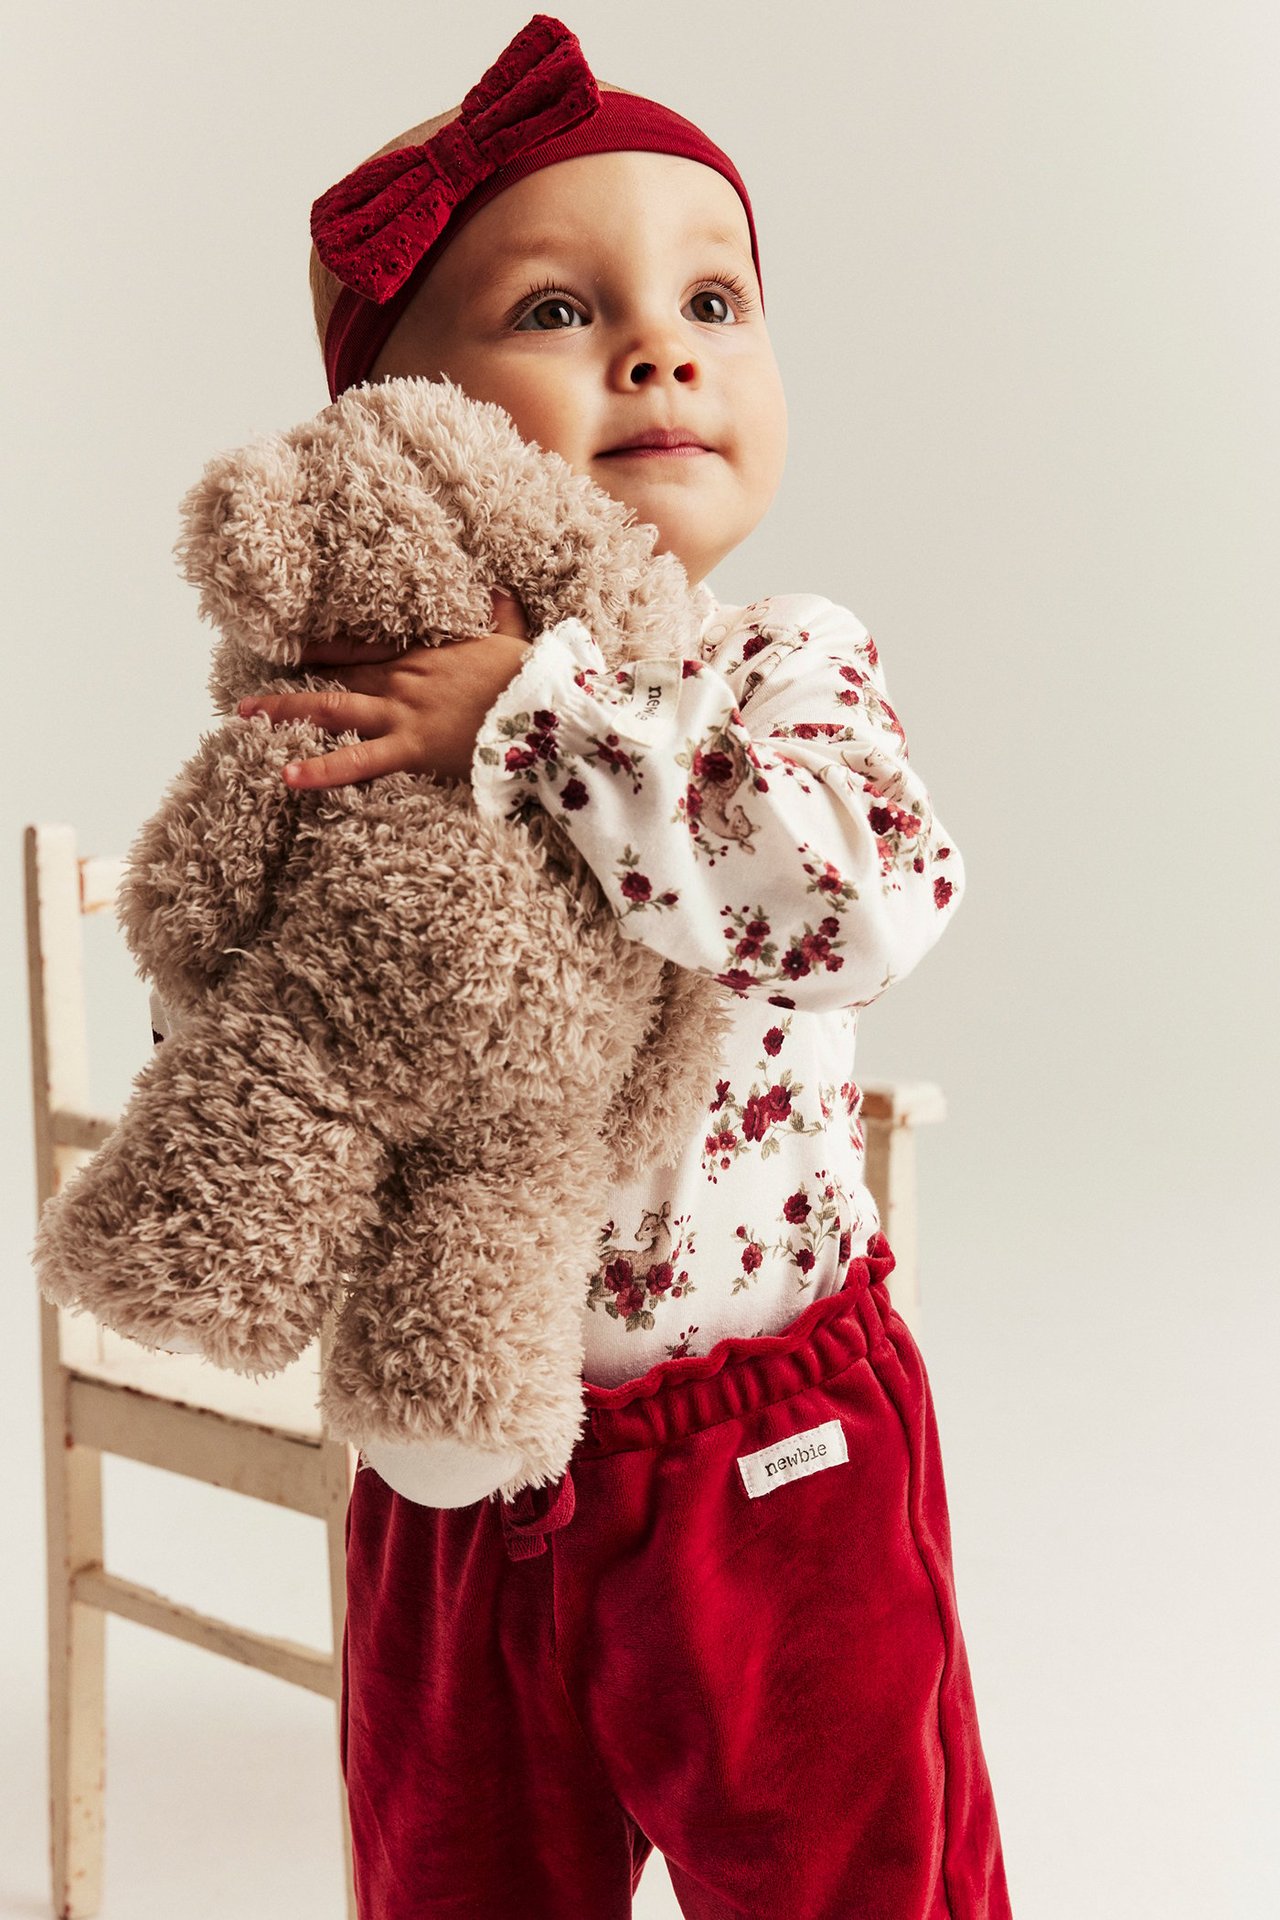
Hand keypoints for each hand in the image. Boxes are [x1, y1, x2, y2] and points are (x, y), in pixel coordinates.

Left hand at [237, 590, 531, 787]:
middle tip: (247, 696)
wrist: (545, 704)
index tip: (290, 649)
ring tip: (246, 717)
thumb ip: (500, 614)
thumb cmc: (532, 676)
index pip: (360, 647)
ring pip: (330, 708)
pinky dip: (321, 769)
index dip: (322, 649)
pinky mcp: (411, 746)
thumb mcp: (513, 637)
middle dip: (290, 684)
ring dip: (286, 711)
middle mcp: (401, 678)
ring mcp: (402, 712)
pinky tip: (287, 775)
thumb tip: (497, 590)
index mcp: (422, 653)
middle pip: (334, 678)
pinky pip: (358, 759)